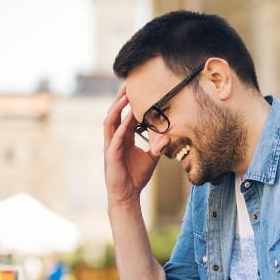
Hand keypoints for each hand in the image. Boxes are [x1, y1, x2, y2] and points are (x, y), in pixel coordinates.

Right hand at [103, 86, 158, 206]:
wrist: (128, 195)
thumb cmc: (137, 176)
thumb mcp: (151, 158)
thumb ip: (158, 146)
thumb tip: (169, 137)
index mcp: (123, 138)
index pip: (125, 116)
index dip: (130, 104)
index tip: (138, 90)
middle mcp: (115, 139)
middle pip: (115, 113)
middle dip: (120, 99)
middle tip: (127, 84)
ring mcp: (111, 146)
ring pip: (110, 122)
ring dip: (116, 108)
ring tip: (124, 96)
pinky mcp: (110, 155)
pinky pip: (114, 139)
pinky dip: (121, 129)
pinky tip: (127, 120)